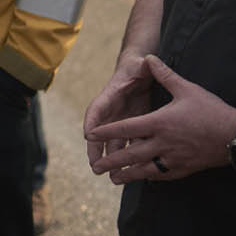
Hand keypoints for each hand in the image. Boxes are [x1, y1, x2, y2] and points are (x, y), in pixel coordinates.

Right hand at [83, 53, 152, 170]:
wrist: (139, 71)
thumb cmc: (138, 67)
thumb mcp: (141, 65)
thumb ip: (144, 64)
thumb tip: (147, 60)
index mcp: (110, 95)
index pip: (96, 109)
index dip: (92, 122)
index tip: (88, 135)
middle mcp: (111, 111)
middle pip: (99, 132)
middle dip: (96, 149)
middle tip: (94, 165)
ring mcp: (119, 120)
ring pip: (112, 142)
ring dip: (111, 158)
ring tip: (111, 175)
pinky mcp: (131, 126)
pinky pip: (126, 143)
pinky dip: (127, 156)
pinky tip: (132, 170)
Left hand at [87, 55, 235, 183]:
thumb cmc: (212, 111)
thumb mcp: (187, 89)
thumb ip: (165, 74)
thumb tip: (149, 57)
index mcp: (160, 123)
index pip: (127, 128)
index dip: (107, 131)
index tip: (90, 136)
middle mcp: (163, 143)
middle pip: (131, 155)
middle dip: (111, 162)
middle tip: (95, 168)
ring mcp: (174, 158)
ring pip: (145, 170)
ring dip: (128, 175)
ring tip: (114, 179)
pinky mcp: (185, 168)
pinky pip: (162, 175)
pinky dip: (150, 177)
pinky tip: (143, 178)